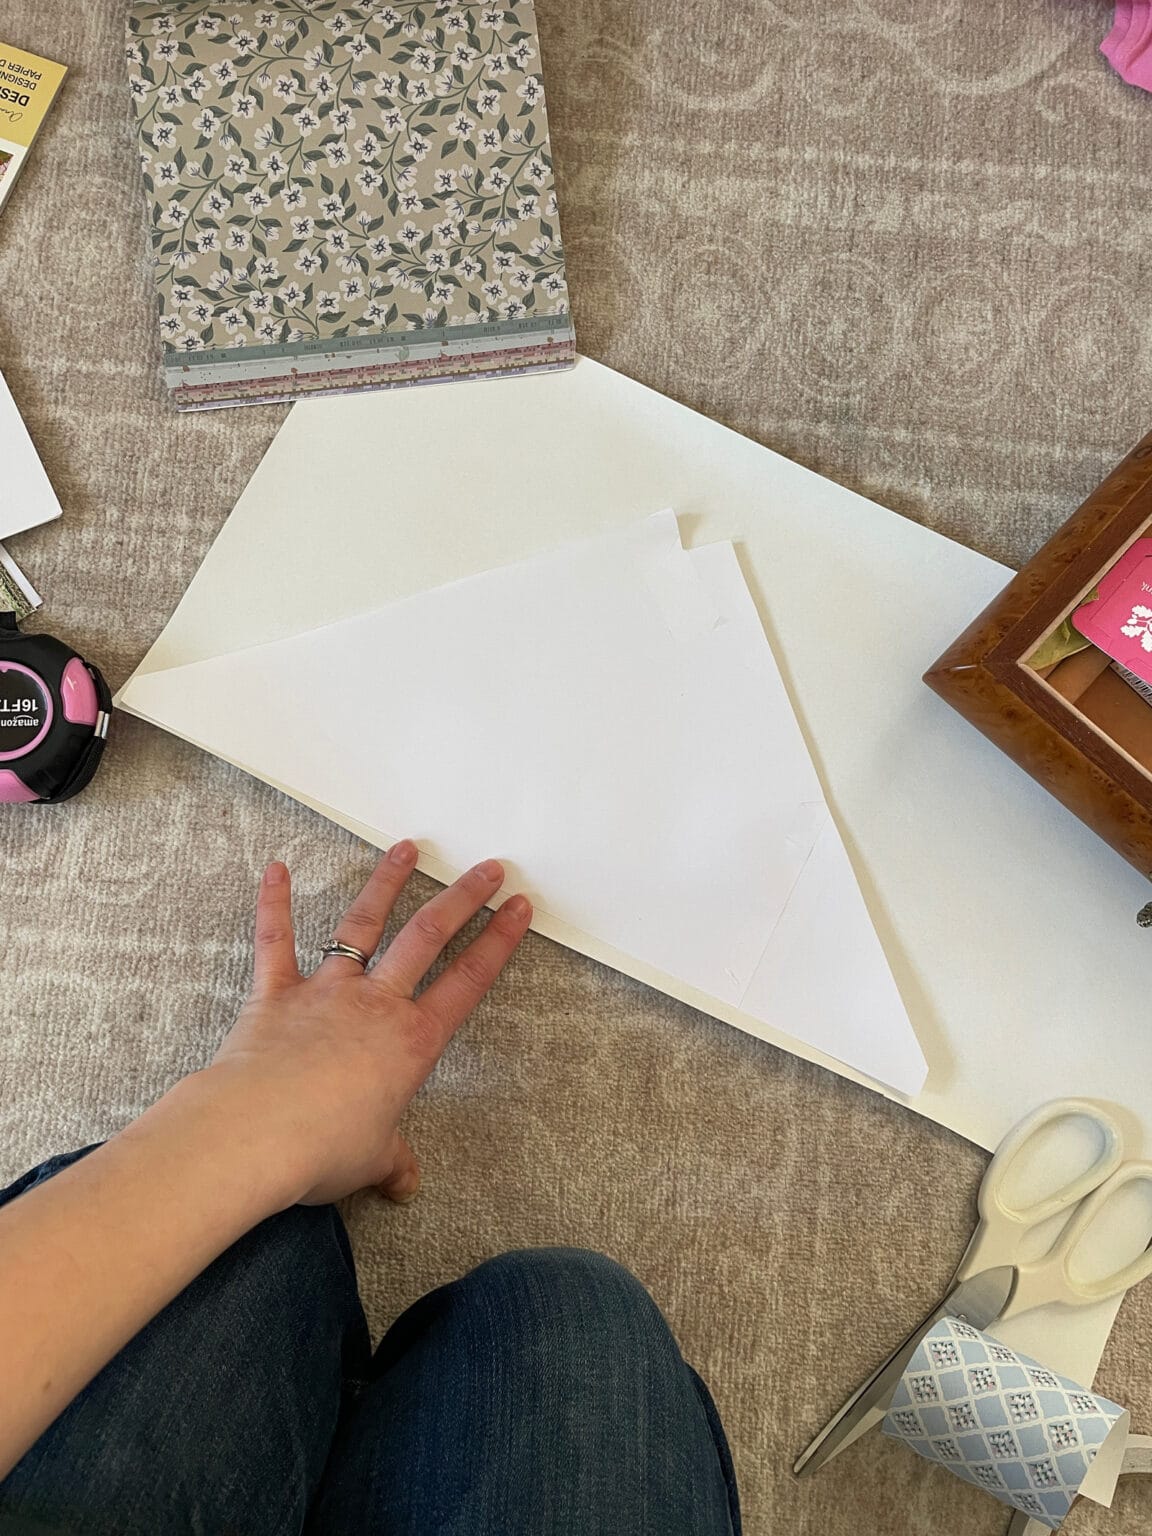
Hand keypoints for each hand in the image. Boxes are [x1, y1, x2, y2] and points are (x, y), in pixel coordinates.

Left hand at [207, 842, 531, 1205]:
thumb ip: (392, 1162)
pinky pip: (274, 940)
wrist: (254, 1134)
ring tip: (406, 847)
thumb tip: (404, 1185)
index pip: (468, 982)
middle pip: (427, 938)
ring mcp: (326, 991)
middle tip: (487, 867)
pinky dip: (272, 903)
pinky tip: (275, 868)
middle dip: (462, 898)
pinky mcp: (276, 993)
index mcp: (412, 1042)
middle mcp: (376, 1004)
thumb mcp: (372, 1159)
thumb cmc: (321, 1148)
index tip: (518, 908)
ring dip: (386, 882)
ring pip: (362, 923)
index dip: (498, 943)